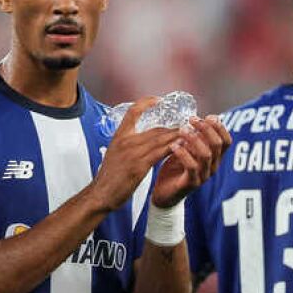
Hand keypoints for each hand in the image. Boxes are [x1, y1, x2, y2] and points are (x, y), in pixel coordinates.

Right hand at [88, 98, 182, 212]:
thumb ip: (128, 144)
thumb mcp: (114, 153)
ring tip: (191, 133)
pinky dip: (172, 148)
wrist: (101, 193)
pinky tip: (182, 146)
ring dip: (177, 136)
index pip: (133, 112)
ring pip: (160, 139)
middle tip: (187, 124)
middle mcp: (126, 141)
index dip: (146, 102)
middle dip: (173, 126)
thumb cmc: (109, 176)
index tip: (159, 100)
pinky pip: (160, 153)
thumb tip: (142, 139)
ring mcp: (132, 153)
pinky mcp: (139, 166)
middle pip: (155, 128)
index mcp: (119, 136)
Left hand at [150, 116, 231, 208]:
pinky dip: (183, 154)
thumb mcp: (186, 150)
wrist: (164, 193)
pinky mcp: (191, 183)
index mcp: (214, 157)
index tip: (207, 116)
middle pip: (217, 144)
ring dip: (194, 139)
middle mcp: (213, 166)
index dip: (220, 127)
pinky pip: (192, 167)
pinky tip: (173, 146)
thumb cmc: (175, 168)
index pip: (226, 141)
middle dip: (206, 129)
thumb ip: (194, 138)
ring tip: (181, 130)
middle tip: (191, 119)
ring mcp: (203, 176)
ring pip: (206, 154)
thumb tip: (197, 118)